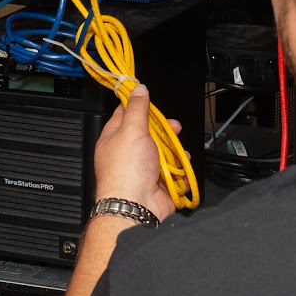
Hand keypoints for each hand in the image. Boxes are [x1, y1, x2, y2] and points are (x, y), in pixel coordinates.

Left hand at [93, 86, 177, 222]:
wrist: (137, 206)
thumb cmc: (126, 172)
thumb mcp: (131, 130)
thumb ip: (137, 109)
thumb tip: (137, 90)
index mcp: (115, 139)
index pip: (124, 114)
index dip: (137, 104)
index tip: (148, 97)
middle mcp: (128, 154)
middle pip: (149, 133)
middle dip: (164, 130)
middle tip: (172, 126)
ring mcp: (144, 169)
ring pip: (165, 152)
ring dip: (174, 150)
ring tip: (176, 151)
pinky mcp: (159, 184)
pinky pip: (174, 172)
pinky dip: (180, 170)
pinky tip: (179, 168)